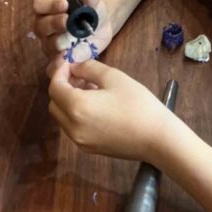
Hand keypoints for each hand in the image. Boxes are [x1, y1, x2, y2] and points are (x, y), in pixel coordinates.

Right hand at [32, 0, 114, 59]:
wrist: (100, 28)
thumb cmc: (90, 11)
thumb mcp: (93, 2)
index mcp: (48, 7)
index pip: (40, 4)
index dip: (50, 5)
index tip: (64, 4)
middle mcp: (44, 26)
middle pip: (40, 26)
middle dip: (53, 24)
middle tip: (67, 22)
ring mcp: (49, 44)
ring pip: (47, 45)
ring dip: (59, 43)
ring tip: (73, 40)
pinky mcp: (57, 60)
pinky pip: (53, 65)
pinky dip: (60, 63)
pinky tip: (70, 59)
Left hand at [48, 58, 177, 161]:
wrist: (156, 138)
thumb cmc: (137, 103)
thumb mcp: (113, 77)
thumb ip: (89, 68)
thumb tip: (75, 66)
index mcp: (76, 107)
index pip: (55, 87)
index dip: (59, 72)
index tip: (70, 62)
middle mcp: (72, 128)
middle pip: (54, 104)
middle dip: (61, 86)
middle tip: (79, 74)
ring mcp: (80, 141)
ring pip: (62, 117)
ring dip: (68, 100)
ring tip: (89, 87)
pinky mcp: (89, 149)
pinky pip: (73, 127)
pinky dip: (76, 113)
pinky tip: (95, 104)